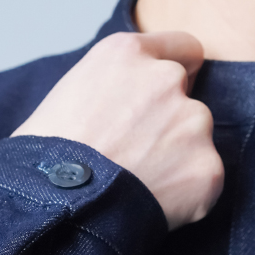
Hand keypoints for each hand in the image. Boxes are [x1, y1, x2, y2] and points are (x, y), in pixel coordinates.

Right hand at [12, 31, 224, 230]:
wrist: (58, 205)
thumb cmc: (47, 158)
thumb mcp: (67, 94)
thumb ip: (110, 86)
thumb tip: (119, 106)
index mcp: (128, 54)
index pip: (182, 49)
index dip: (176, 74)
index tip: (163, 101)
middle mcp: (166, 79)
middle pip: (188, 98)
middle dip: (170, 124)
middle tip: (139, 156)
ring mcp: (192, 123)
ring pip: (198, 140)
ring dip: (180, 160)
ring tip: (141, 185)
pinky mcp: (207, 168)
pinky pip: (205, 181)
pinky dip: (188, 197)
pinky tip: (155, 205)